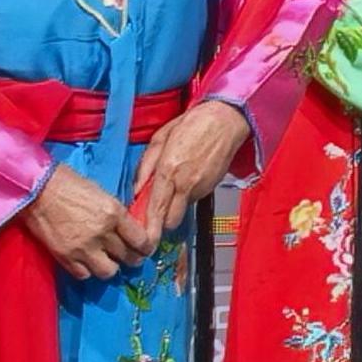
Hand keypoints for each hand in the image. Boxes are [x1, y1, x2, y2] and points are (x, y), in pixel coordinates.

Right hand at [21, 164, 153, 280]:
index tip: (145, 249)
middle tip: (129, 256)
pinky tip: (86, 262)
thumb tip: (128, 230)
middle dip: (132, 258)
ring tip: (106, 260)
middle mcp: (102, 233)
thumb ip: (117, 215)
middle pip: (128, 257)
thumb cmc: (70, 184)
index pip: (141, 240)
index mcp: (114, 213)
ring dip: (110, 267)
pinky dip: (87, 270)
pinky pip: (84, 274)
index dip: (146, 248)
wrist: (37, 189)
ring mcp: (83, 248)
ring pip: (109, 271)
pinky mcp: (65, 256)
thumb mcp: (103, 195)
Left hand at [133, 100, 249, 238]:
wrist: (225, 120)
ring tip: (174, 184)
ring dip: (175, 205)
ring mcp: (201, 187)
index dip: (150, 229)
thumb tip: (137, 189)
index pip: (156, 209)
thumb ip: (146, 167)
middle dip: (162, 220)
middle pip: (171, 221)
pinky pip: (194, 199)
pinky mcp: (212, 187)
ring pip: (183, 210)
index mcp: (169, 170)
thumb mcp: (159, 139)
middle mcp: (186, 183)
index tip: (145, 240)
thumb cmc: (193, 124)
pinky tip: (187, 177)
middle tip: (156, 210)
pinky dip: (187, 195)